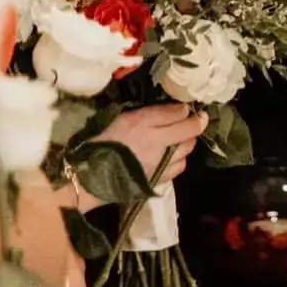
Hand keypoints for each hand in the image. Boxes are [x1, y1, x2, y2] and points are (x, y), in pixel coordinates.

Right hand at [79, 104, 207, 206]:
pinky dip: (180, 160)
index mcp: (143, 122)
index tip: (187, 109)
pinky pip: (180, 166)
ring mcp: (160, 160)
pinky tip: (172, 158)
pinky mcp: (159, 177)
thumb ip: (149, 113)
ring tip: (180, 140)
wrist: (91, 176)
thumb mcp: (123, 119)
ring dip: (188, 142)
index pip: (177, 111)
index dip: (185, 109)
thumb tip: (174, 109)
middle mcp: (156, 140)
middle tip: (194, 121)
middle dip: (195, 124)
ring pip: (188, 148)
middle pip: (190, 129)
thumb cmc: (103, 143)